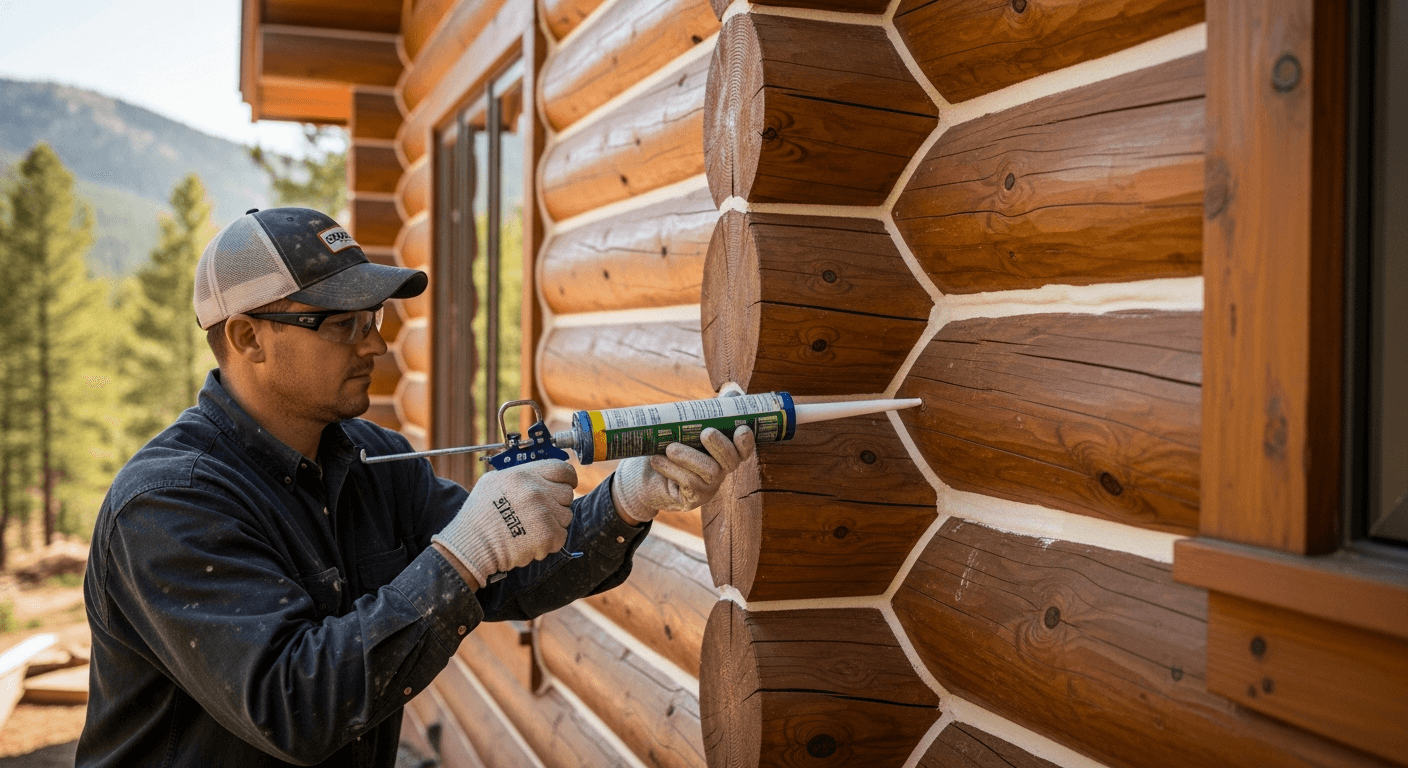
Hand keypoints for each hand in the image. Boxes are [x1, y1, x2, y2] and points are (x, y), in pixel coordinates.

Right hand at [432, 460, 577, 585]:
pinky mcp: (547, 535)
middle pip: (566, 494)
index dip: (568, 478)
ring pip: (566, 516)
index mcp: (523, 475)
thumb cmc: (478, 517)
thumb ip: (518, 475)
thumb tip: (537, 474)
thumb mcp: (492, 482)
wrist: (471, 545)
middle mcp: (535, 491)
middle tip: (537, 513)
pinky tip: (531, 540)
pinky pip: (561, 536)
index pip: (563, 469)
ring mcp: (543, 513)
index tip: (566, 485)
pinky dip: (550, 542)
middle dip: (556, 504)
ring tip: (530, 528)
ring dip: (553, 524)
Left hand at [611, 426, 755, 522]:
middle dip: (721, 446)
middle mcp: (721, 471)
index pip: (744, 449)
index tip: (741, 430)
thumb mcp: (687, 428)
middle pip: (731, 461)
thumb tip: (732, 392)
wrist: (646, 475)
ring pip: (710, 472)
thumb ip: (708, 412)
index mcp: (724, 452)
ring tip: (669, 448)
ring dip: (689, 457)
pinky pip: (688, 483)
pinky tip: (656, 460)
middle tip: (706, 433)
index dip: (746, 442)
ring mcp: (709, 487)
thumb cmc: (671, 446)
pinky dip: (671, 469)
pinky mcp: (693, 499)